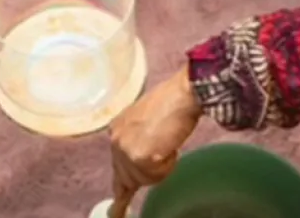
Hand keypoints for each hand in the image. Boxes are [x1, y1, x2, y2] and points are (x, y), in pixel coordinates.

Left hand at [107, 68, 202, 217]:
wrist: (184, 93)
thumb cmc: (175, 101)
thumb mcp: (149, 121)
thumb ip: (141, 140)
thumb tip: (144, 163)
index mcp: (117, 128)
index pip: (117, 166)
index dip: (123, 186)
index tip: (116, 213)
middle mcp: (116, 139)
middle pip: (128, 178)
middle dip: (147, 174)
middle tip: (163, 156)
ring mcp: (125, 149)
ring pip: (144, 180)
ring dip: (162, 168)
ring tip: (170, 144)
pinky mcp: (139, 157)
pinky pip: (156, 176)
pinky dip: (168, 166)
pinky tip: (171, 147)